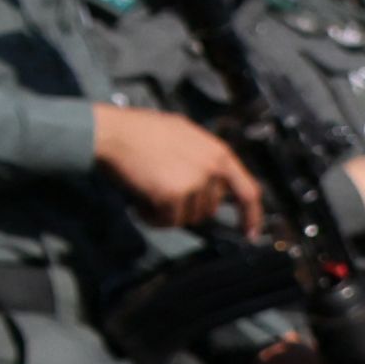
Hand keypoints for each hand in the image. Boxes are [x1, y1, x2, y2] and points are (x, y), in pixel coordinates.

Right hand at [92, 99, 263, 234]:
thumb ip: (203, 156)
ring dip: (168, 213)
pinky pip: (167, 221)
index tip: (250, 233)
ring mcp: (194, 183)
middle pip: (209, 209)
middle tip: (163, 194)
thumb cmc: (141, 130)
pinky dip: (152, 218)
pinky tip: (140, 203)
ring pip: (188, 217)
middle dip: (187, 207)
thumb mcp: (185, 134)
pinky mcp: (173, 195)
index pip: (248, 191)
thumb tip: (210, 179)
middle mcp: (212, 169)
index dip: (251, 215)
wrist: (113, 133)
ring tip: (148, 194)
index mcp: (219, 154)